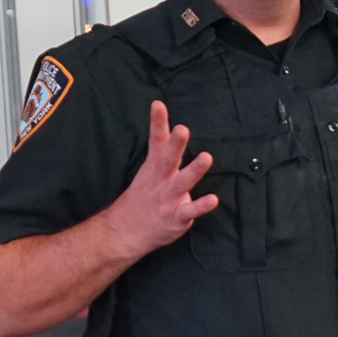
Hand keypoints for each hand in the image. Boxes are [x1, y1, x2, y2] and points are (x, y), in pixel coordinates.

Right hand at [102, 101, 216, 259]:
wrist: (124, 232)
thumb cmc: (143, 197)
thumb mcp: (149, 171)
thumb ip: (163, 151)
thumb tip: (173, 130)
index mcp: (154, 167)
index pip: (156, 141)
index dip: (157, 122)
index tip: (158, 104)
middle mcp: (160, 180)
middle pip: (168, 159)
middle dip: (175, 144)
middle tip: (182, 129)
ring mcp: (167, 199)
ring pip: (182, 183)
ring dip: (195, 170)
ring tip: (206, 157)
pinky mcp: (176, 217)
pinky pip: (189, 210)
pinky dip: (201, 206)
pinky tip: (213, 200)